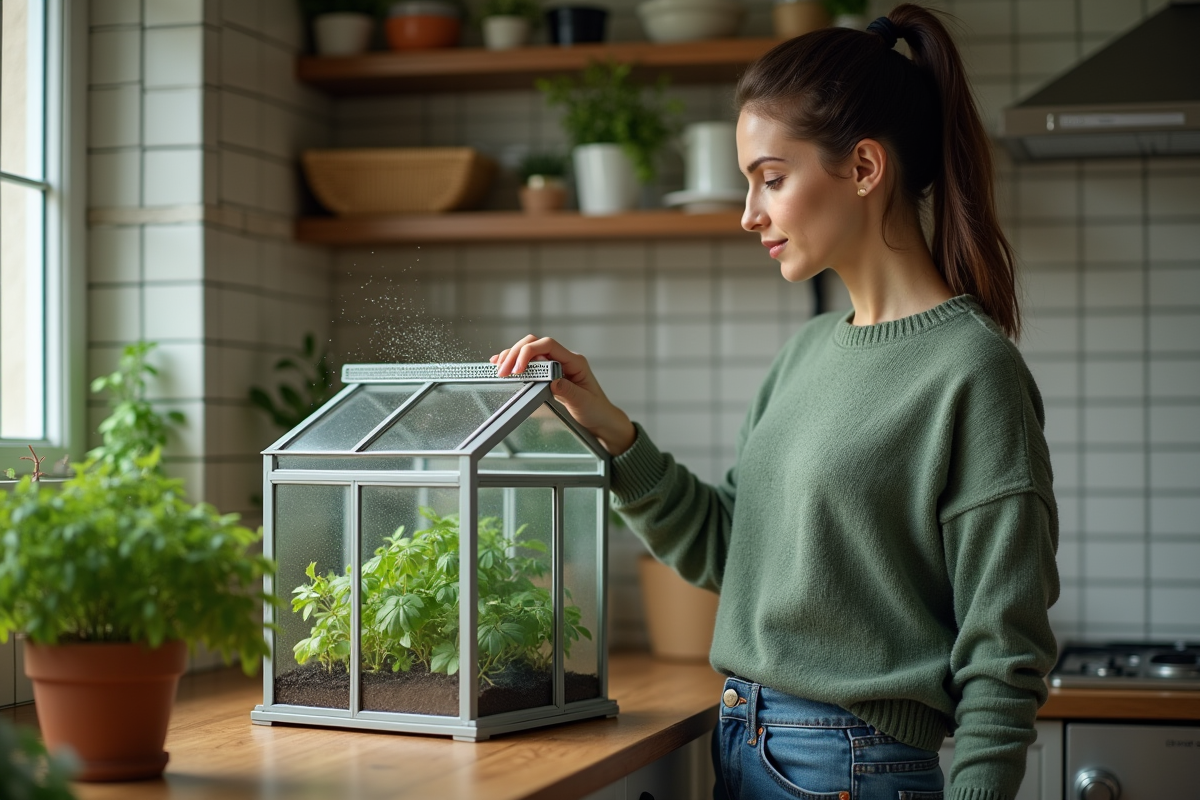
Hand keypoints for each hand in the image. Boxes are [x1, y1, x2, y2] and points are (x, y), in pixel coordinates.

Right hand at [490, 335, 635, 455]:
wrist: (601, 419)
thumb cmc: (596, 411)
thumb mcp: (584, 403)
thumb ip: (569, 391)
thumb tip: (553, 380)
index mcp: (575, 361)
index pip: (548, 345)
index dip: (529, 352)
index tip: (517, 369)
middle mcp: (564, 359)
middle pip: (535, 343)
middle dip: (516, 354)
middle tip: (502, 371)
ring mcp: (556, 364)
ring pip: (530, 350)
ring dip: (512, 356)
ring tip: (499, 369)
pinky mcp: (549, 373)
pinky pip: (530, 361)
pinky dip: (515, 362)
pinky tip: (502, 365)